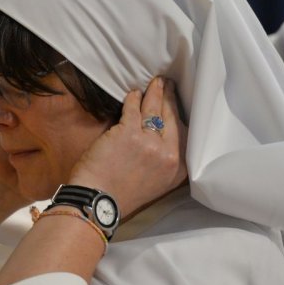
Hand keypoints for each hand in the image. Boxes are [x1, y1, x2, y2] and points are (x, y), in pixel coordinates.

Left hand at [68, 77, 187, 216]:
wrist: (97, 202)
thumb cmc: (121, 195)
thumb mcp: (157, 183)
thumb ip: (164, 161)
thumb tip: (163, 135)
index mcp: (178, 169)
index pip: (186, 133)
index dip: (180, 113)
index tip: (177, 102)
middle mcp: (169, 155)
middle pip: (172, 117)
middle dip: (170, 97)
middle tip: (168, 84)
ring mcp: (150, 143)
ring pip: (155, 109)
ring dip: (154, 92)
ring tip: (155, 82)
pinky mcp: (129, 133)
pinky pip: (134, 108)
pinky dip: (133, 99)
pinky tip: (133, 94)